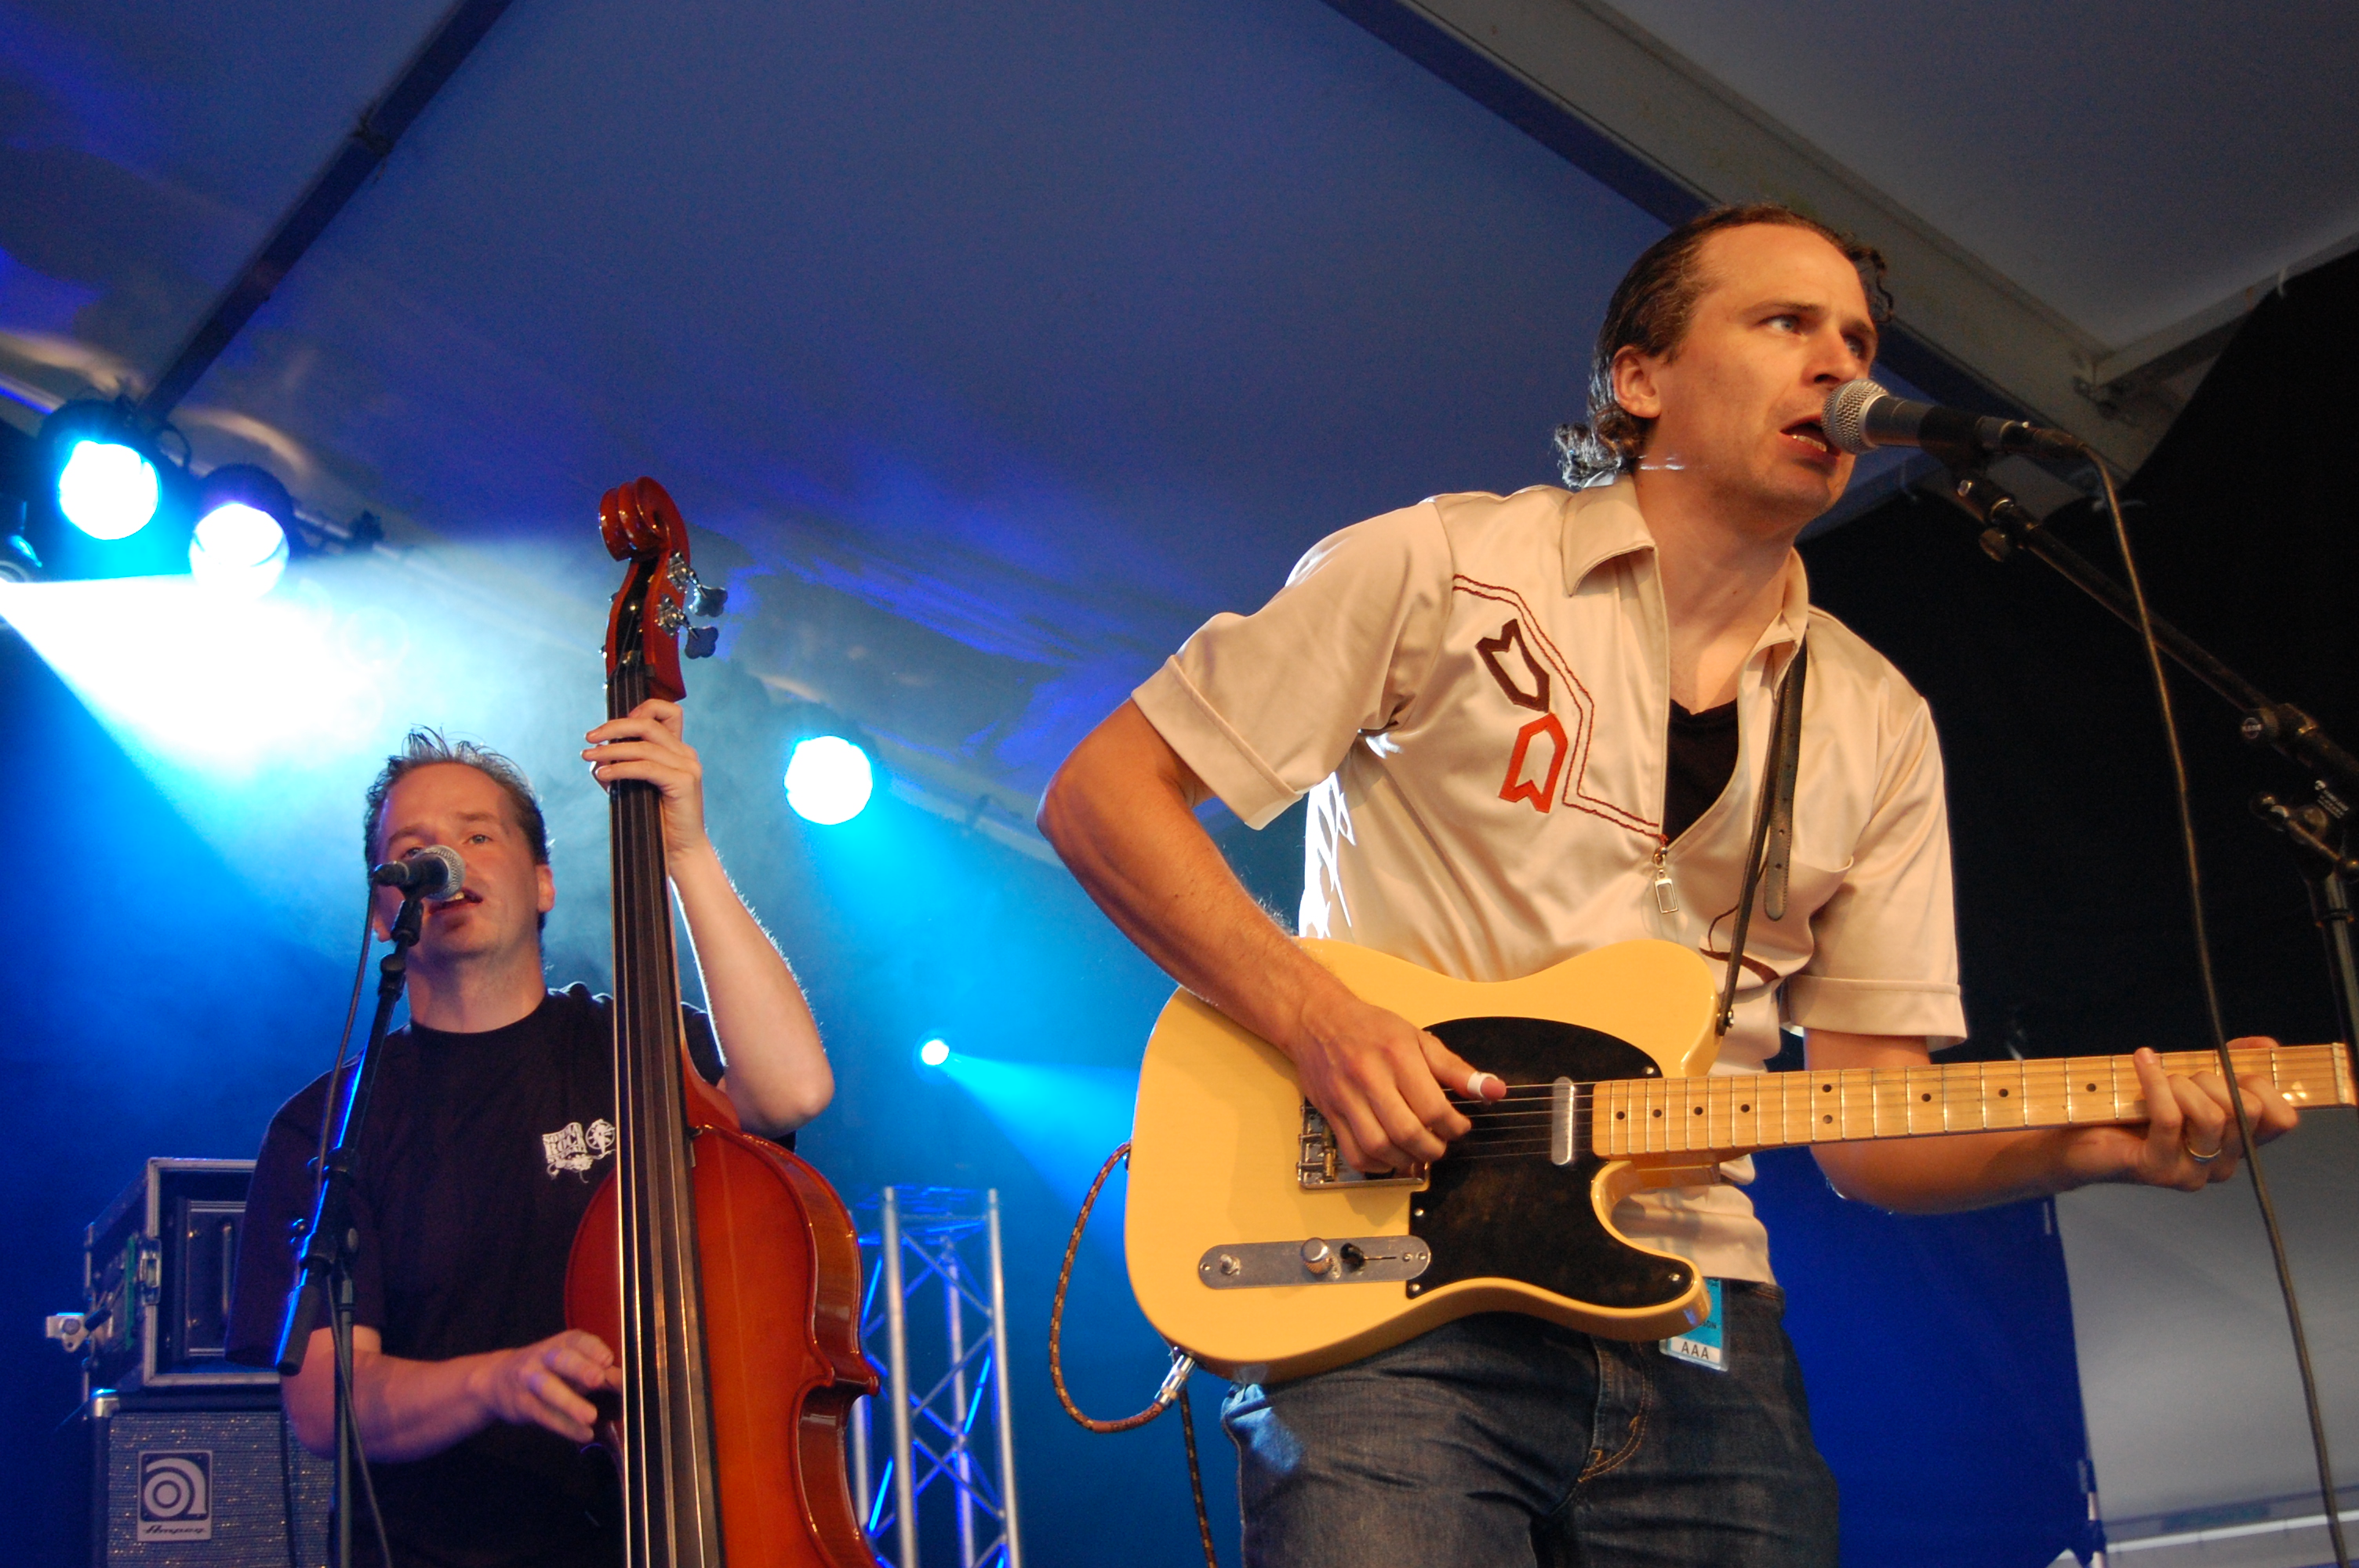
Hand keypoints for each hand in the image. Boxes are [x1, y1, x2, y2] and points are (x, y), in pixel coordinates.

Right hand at [468, 1330, 620, 1443]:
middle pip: (561, 1360)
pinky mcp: (522, 1403)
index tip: (609, 1359)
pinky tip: (583, 1434)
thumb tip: (628, 1382)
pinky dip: (565, 1425)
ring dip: (570, 1402)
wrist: (497, 1380)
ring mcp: (530, 1379)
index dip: (593, 1349)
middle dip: (580, 1368)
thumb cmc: (550, 1371)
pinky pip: (544, 1414)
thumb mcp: (573, 1365)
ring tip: (591, 1416)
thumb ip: (601, 1372)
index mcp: (563, 1343)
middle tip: (599, 1379)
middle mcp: (544, 1356)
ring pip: (549, 1388)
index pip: (578, 1340)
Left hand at [585, 699, 708, 857]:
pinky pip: (646, 767)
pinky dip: (620, 768)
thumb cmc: (656, 820)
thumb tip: (595, 757)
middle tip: (589, 738)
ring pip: (644, 746)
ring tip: (589, 757)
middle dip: (614, 727)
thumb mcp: (635, 786)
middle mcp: (686, 754)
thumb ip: (620, 767)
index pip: (668, 712)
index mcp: (678, 750)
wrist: (679, 850)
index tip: (613, 726)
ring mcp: (688, 767)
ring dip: (611, 750)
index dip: (641, 708)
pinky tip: (603, 775)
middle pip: (648, 724)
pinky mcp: (684, 782)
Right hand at [1291, 988, 1505, 1173]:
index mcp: (1397, 1055)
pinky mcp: (1330, 1113)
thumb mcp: (1420, 1039)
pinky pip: (1354, 1153)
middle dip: (1433, 1149)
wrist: (1318, 1019)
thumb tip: (1494, 1091)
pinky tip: (1391, 1158)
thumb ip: (1457, 1070)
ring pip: (1379, 1147)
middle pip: (1407, 1132)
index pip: (1433, 1107)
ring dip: (1406, 1161)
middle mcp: (1369, 1077)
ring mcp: (1346, 1097)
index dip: (1454, 1127)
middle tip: (1441, 1146)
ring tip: (1419, 1155)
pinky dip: (1377, 1165)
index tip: (1459, 1127)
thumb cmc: (1371, 1029)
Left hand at [2065, 1041, 2299, 1190]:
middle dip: (2214, 1078)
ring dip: (2182, 1083)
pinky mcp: (2157, 1170)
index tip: (2233, 1068)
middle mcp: (2222, 1165)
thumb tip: (2266, 1043)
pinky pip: (2169, 1117)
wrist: (2080, 1140)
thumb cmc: (2135, 1109)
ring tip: (2159, 1077)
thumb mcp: (2188, 1081)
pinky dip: (2155, 1082)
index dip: (2264, 1086)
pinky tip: (2142, 1062)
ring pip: (2211, 1115)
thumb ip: (2230, 1064)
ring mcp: (2191, 1172)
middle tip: (2182, 1076)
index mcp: (2236, 1145)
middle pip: (2246, 1111)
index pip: (2283, 1121)